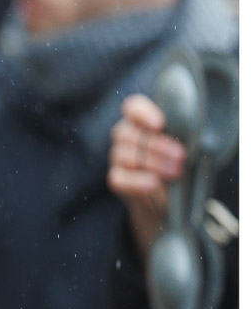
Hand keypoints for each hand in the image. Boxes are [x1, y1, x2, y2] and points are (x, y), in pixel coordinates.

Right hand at [107, 94, 184, 254]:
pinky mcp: (116, 180)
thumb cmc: (181, 166)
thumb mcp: (187, 148)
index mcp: (141, 122)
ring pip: (125, 155)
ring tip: (176, 172)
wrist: (170, 200)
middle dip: (156, 145)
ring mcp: (118, 158)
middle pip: (128, 133)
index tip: (160, 124)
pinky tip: (154, 183)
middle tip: (181, 156)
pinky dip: (137, 180)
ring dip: (152, 163)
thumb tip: (192, 135)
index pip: (132, 108)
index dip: (142, 113)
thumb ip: (183, 137)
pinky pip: (119, 178)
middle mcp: (125, 137)